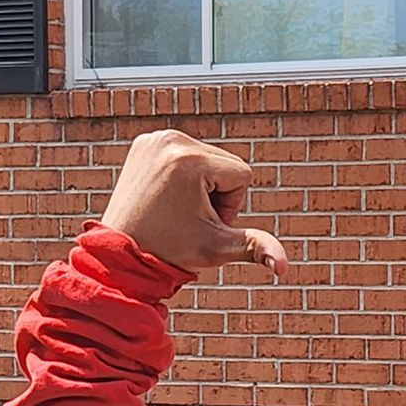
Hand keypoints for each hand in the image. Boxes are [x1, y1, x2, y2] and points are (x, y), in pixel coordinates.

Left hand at [101, 130, 288, 277]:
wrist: (120, 253)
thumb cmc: (170, 252)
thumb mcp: (217, 248)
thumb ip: (255, 247)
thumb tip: (285, 267)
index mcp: (191, 160)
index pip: (242, 175)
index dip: (230, 206)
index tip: (200, 222)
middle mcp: (171, 140)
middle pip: (224, 164)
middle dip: (215, 194)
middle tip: (186, 217)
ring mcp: (155, 138)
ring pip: (207, 159)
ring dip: (201, 186)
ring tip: (175, 207)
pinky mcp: (145, 142)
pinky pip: (183, 153)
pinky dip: (182, 176)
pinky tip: (165, 195)